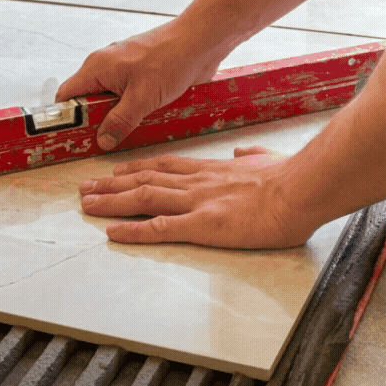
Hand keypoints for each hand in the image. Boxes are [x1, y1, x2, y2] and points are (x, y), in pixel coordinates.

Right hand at [56, 20, 226, 150]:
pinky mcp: (141, 73)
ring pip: (110, 99)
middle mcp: (106, 65)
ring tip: (127, 132)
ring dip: (118, 116)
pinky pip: (128, 95)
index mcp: (97, 67)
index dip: (66, 118)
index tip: (73, 138)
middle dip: (95, 121)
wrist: (201, 41)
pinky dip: (132, 108)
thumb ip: (120, 121)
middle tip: (105, 142)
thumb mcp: (142, 98)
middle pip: (88, 99)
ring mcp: (124, 68)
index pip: (67, 95)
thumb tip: (103, 140)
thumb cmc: (171, 59)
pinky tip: (145, 119)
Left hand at [78, 145, 314, 247]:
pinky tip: (112, 233)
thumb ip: (250, 156)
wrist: (299, 189)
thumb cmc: (289, 177)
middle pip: (144, 181)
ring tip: (87, 206)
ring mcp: (197, 203)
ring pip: (144, 199)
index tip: (116, 171)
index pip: (164, 166)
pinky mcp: (203, 225)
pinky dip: (133, 230)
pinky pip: (160, 228)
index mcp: (211, 170)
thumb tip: (243, 152)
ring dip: (111, 203)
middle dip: (111, 184)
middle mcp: (196, 183)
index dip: (135, 168)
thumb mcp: (265, 158)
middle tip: (85, 187)